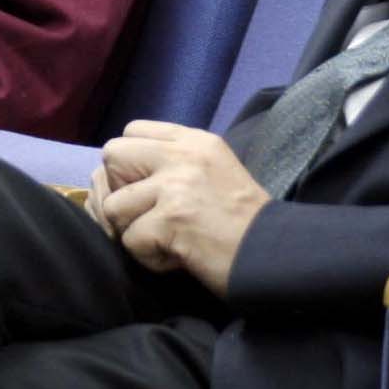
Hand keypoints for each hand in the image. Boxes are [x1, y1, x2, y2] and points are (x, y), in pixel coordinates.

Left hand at [96, 120, 269, 297]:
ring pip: (113, 205)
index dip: (129, 163)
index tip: (148, 188)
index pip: (133, 130)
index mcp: (194, 140)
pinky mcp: (171, 221)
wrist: (275, 255)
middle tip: (147, 214)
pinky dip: (150, 258)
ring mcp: (176, 186)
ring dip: (133, 231)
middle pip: (113, 154)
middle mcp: (183, 155)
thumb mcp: (213, 171)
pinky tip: (178, 256)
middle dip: (119, 189)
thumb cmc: (243, 222)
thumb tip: (114, 175)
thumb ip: (172, 163)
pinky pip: (131, 241)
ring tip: (167, 239)